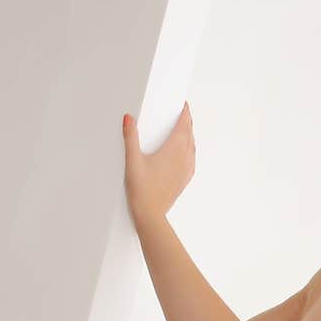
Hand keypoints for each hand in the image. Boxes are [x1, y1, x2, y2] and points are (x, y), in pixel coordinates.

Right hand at [123, 101, 195, 227]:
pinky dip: (190, 151)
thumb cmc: (142, 190)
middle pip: (189, 135)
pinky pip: (191, 160)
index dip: (185, 114)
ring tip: (184, 130)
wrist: (151, 215)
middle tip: (183, 113)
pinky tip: (185, 153)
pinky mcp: (184, 180)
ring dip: (189, 136)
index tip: (184, 105)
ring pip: (192, 148)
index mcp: (174, 151)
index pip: (184, 126)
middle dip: (187, 122)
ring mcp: (185, 171)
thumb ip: (131, 137)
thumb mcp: (132, 160)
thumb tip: (129, 119)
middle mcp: (184, 159)